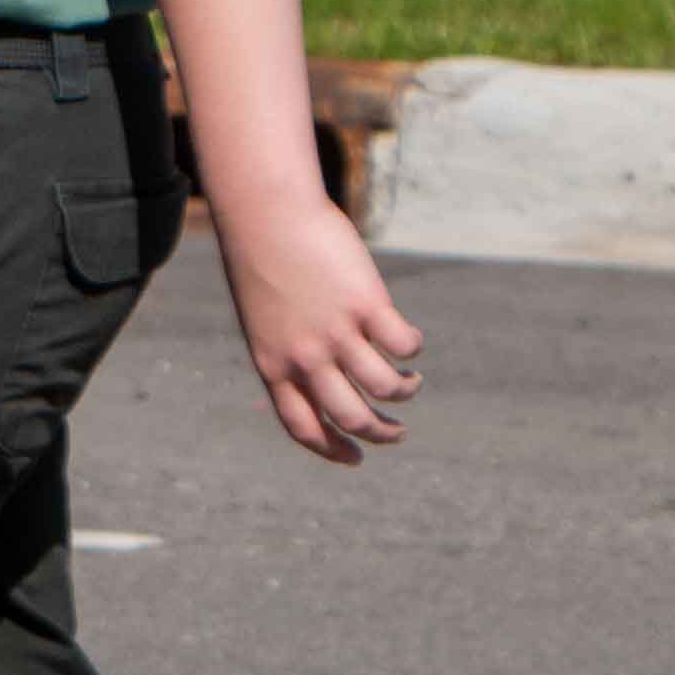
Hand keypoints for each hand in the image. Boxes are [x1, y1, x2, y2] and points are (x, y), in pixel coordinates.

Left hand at [214, 190, 422, 464]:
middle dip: (381, 434)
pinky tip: (409, 340)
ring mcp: (337, 332)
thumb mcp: (264, 317)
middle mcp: (305, 356)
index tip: (356, 458)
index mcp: (273, 364)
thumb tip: (325, 374)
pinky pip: (403, 345)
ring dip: (404, 391)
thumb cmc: (262, 262)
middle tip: (397, 433)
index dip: (332, 449)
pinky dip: (412, 349)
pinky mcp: (367, 305)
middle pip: (351, 417)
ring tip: (409, 382)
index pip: (302, 426)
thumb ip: (289, 348)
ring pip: (385, 387)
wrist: (266, 216)